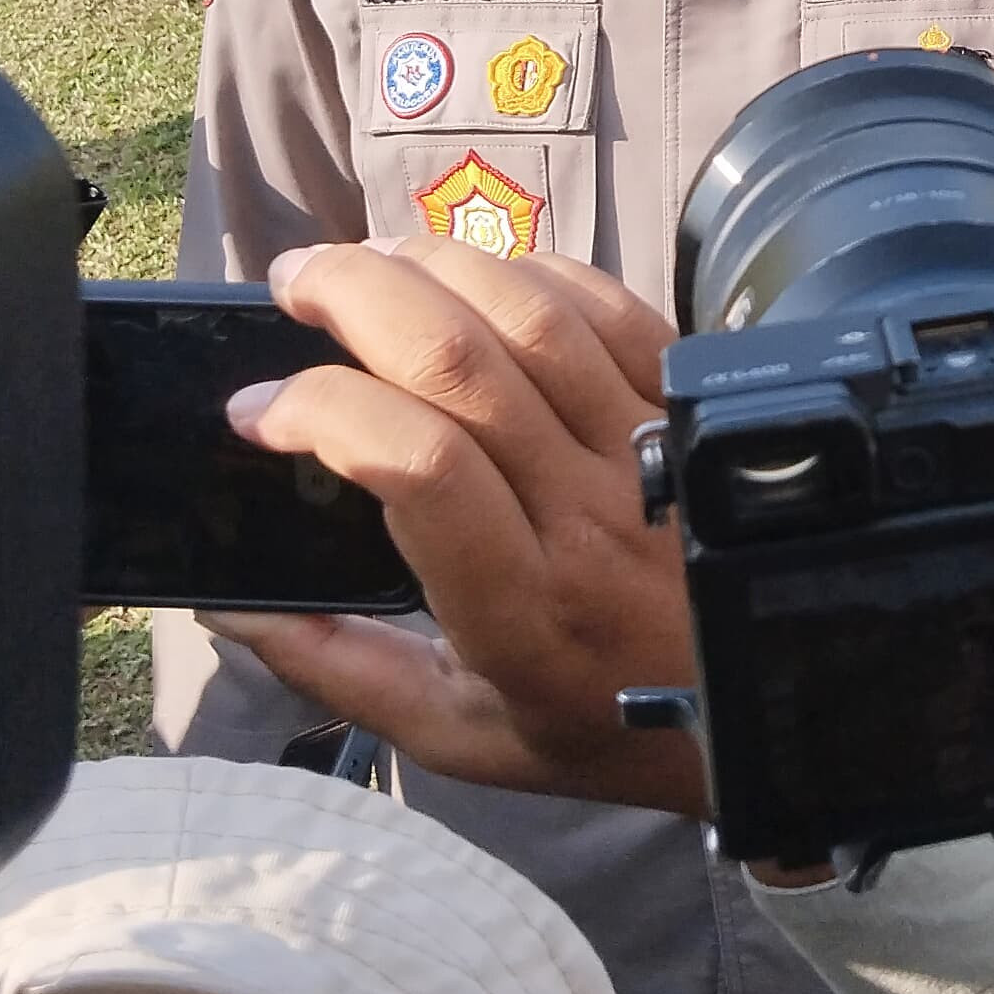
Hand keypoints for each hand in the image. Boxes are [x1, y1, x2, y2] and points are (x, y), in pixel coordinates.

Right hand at [203, 240, 705, 812]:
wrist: (762, 701)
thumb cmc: (601, 722)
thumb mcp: (459, 734)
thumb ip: (339, 668)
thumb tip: (231, 606)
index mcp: (522, 602)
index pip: (419, 465)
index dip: (325, 412)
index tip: (256, 408)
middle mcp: (588, 512)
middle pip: (463, 363)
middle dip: (359, 296)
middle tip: (294, 281)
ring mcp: (647, 446)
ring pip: (534, 314)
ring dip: (436, 264)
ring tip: (367, 259)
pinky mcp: (687, 405)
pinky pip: (610, 306)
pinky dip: (531, 270)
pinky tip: (475, 271)